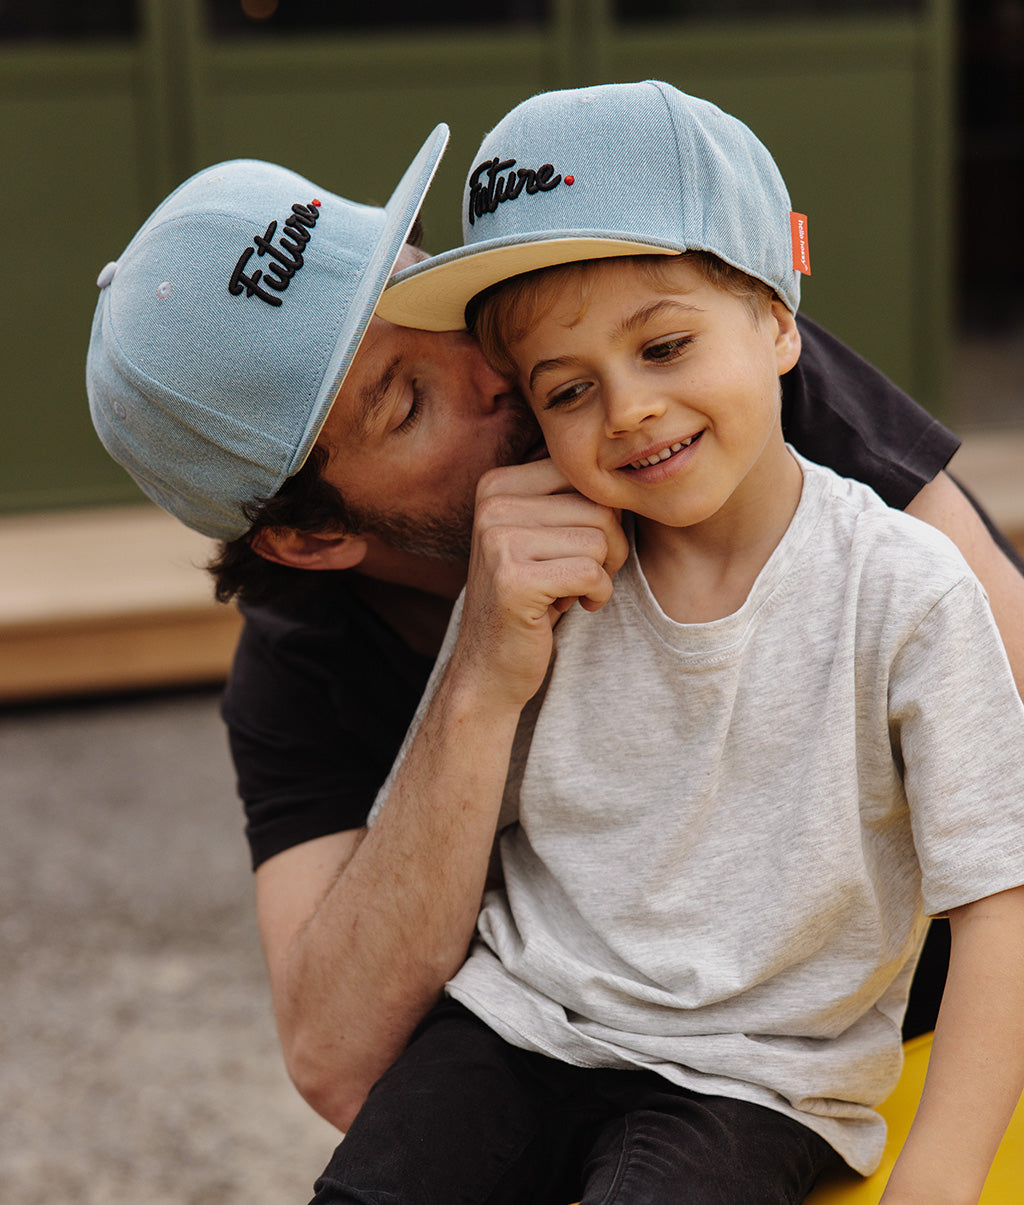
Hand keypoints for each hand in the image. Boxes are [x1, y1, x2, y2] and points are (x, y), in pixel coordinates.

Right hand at [453, 458, 628, 708]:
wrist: (488, 666)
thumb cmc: (530, 597)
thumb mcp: (542, 535)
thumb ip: (571, 497)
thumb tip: (628, 470)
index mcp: (496, 484)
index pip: (584, 476)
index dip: (601, 516)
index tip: (580, 549)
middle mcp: (492, 505)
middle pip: (598, 507)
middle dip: (610, 547)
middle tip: (586, 577)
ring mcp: (498, 541)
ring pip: (599, 540)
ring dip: (602, 574)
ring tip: (572, 592)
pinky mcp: (514, 580)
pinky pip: (591, 573)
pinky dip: (597, 596)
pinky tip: (573, 607)